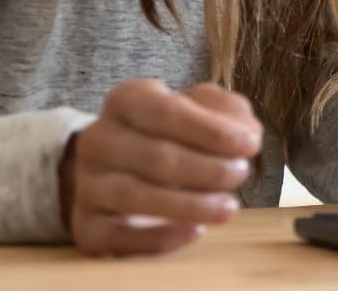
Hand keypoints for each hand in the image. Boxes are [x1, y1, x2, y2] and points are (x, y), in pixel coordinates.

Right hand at [59, 79, 263, 255]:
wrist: (116, 168)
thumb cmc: (169, 133)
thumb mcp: (200, 109)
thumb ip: (227, 111)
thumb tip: (246, 132)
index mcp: (126, 100)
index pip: (166, 112)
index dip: (211, 130)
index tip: (250, 144)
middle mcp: (98, 139)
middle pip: (155, 157)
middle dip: (208, 169)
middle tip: (241, 174)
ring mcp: (87, 184)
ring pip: (135, 196)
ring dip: (190, 205)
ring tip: (228, 207)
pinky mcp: (87, 225)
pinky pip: (119, 236)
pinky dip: (160, 237)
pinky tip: (195, 231)